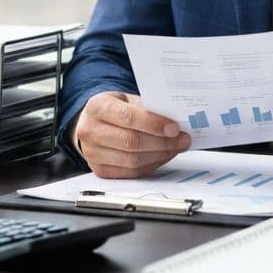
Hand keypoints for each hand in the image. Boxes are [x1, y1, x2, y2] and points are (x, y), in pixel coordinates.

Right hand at [72, 91, 190, 178]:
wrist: (93, 122)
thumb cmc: (115, 108)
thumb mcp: (128, 99)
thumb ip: (147, 108)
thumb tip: (175, 120)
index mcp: (97, 107)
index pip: (128, 117)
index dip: (154, 124)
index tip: (174, 128)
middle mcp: (90, 131)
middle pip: (131, 142)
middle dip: (162, 142)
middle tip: (182, 139)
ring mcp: (92, 154)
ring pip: (132, 160)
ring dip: (160, 155)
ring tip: (176, 147)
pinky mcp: (100, 170)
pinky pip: (131, 173)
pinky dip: (151, 165)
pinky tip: (163, 155)